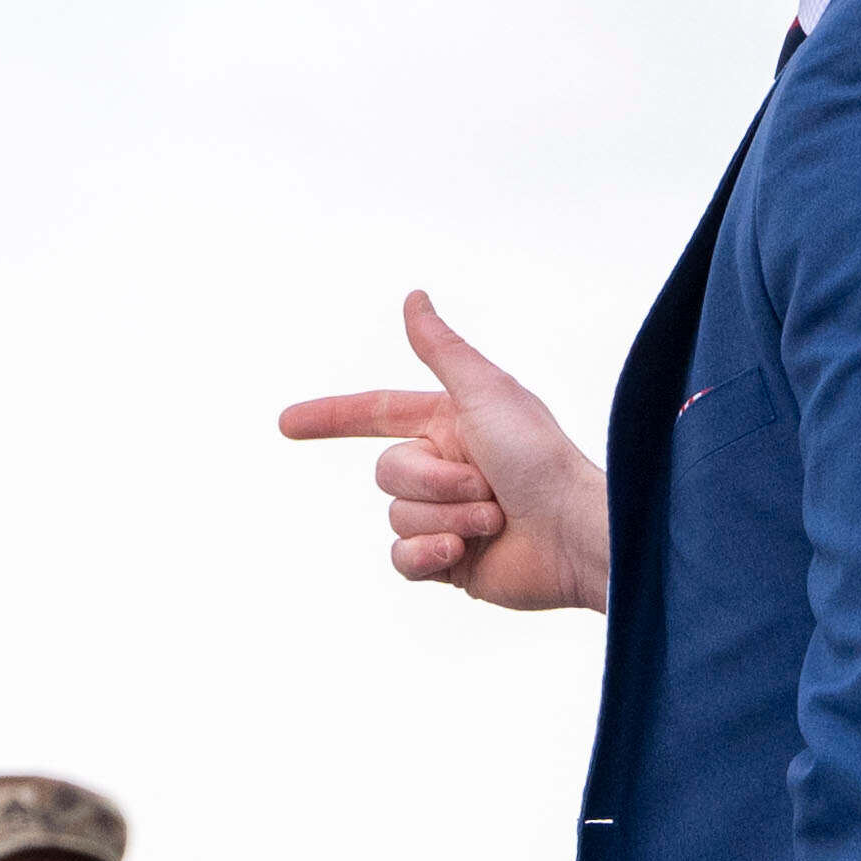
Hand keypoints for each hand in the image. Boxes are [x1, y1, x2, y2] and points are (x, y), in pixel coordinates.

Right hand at [274, 290, 608, 614]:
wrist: (574, 533)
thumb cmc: (541, 457)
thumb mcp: (486, 391)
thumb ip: (442, 349)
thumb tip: (413, 297)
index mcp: (449, 424)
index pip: (375, 414)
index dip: (329, 417)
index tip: (285, 424)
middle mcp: (444, 468)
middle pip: (387, 471)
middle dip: (433, 479)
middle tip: (487, 483)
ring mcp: (445, 517)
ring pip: (396, 515)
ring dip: (446, 515)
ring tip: (495, 518)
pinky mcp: (449, 562)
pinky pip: (402, 559)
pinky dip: (430, 553)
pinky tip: (466, 550)